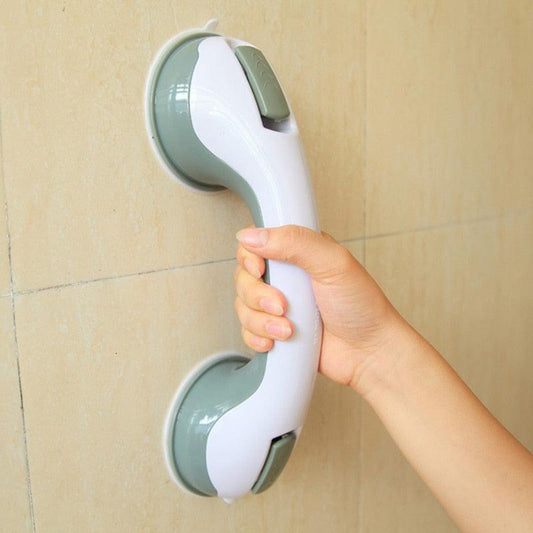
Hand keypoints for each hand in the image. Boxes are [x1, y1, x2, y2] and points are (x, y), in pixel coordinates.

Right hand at [234, 225, 401, 391]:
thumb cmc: (361, 306)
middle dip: (258, 296)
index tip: (260, 270)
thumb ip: (295, 242)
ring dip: (261, 321)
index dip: (249, 257)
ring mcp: (277, 304)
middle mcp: (285, 276)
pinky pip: (247, 331)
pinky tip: (277, 341)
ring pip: (243, 306)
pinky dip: (258, 337)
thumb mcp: (333, 263)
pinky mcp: (274, 330)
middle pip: (243, 277)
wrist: (368, 353)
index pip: (254, 243)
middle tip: (283, 305)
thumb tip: (252, 235)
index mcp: (297, 252)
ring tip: (288, 329)